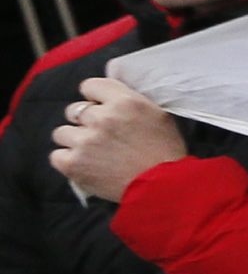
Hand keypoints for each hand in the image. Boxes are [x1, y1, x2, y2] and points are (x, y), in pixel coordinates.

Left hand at [49, 76, 183, 204]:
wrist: (163, 187)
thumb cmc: (165, 151)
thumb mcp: (157, 115)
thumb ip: (130, 101)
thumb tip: (109, 95)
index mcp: (125, 101)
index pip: (90, 85)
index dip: (94, 97)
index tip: (100, 107)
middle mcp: (102, 118)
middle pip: (74, 110)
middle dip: (85, 121)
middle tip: (100, 135)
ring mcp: (85, 141)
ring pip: (61, 132)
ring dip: (74, 140)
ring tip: (91, 152)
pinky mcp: (73, 164)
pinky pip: (56, 155)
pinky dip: (68, 160)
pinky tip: (85, 165)